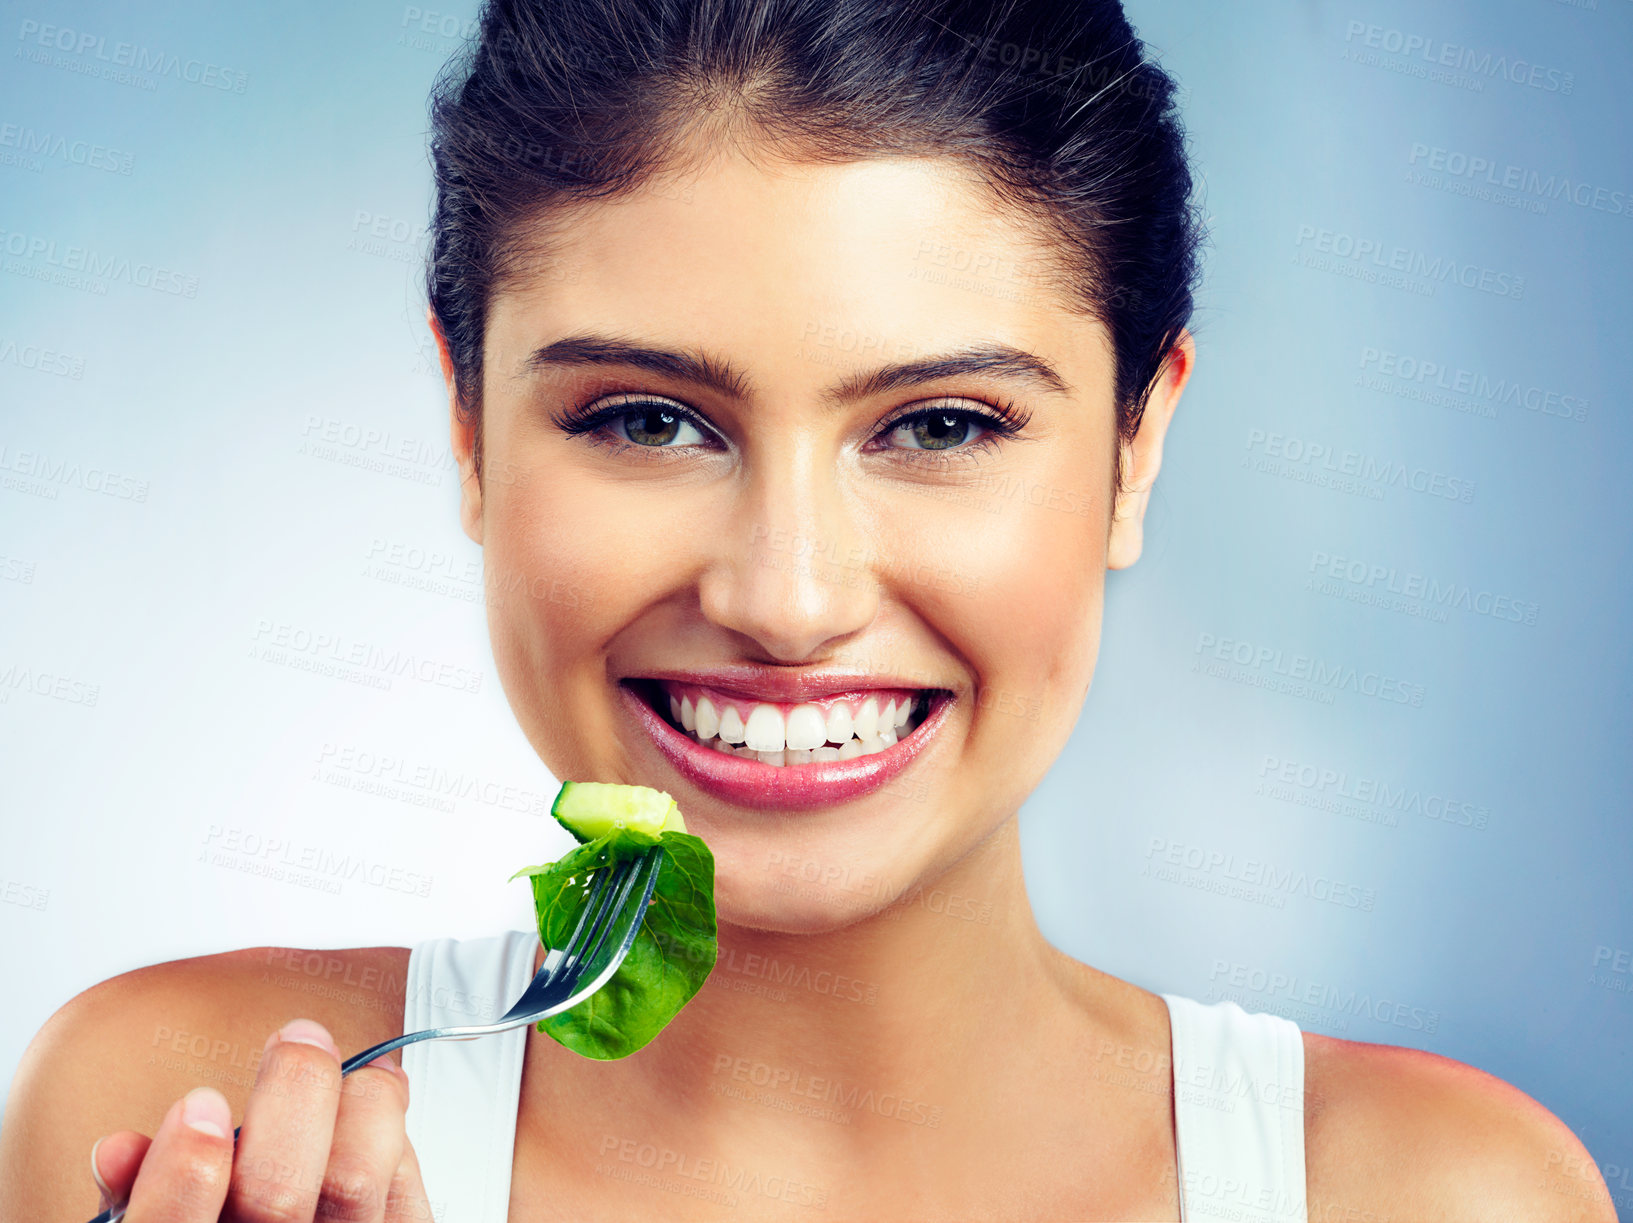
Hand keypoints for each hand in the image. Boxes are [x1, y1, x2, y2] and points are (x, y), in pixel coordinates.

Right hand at [88, 1018, 433, 1220]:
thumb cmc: (224, 1218)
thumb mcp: (162, 1218)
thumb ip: (140, 1194)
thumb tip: (119, 1147)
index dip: (183, 1171)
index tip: (199, 1103)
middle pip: (277, 1197)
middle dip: (292, 1099)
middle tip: (298, 1037)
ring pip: (355, 1181)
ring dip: (362, 1105)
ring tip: (361, 1069)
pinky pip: (406, 1196)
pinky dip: (396, 1143)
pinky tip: (382, 1114)